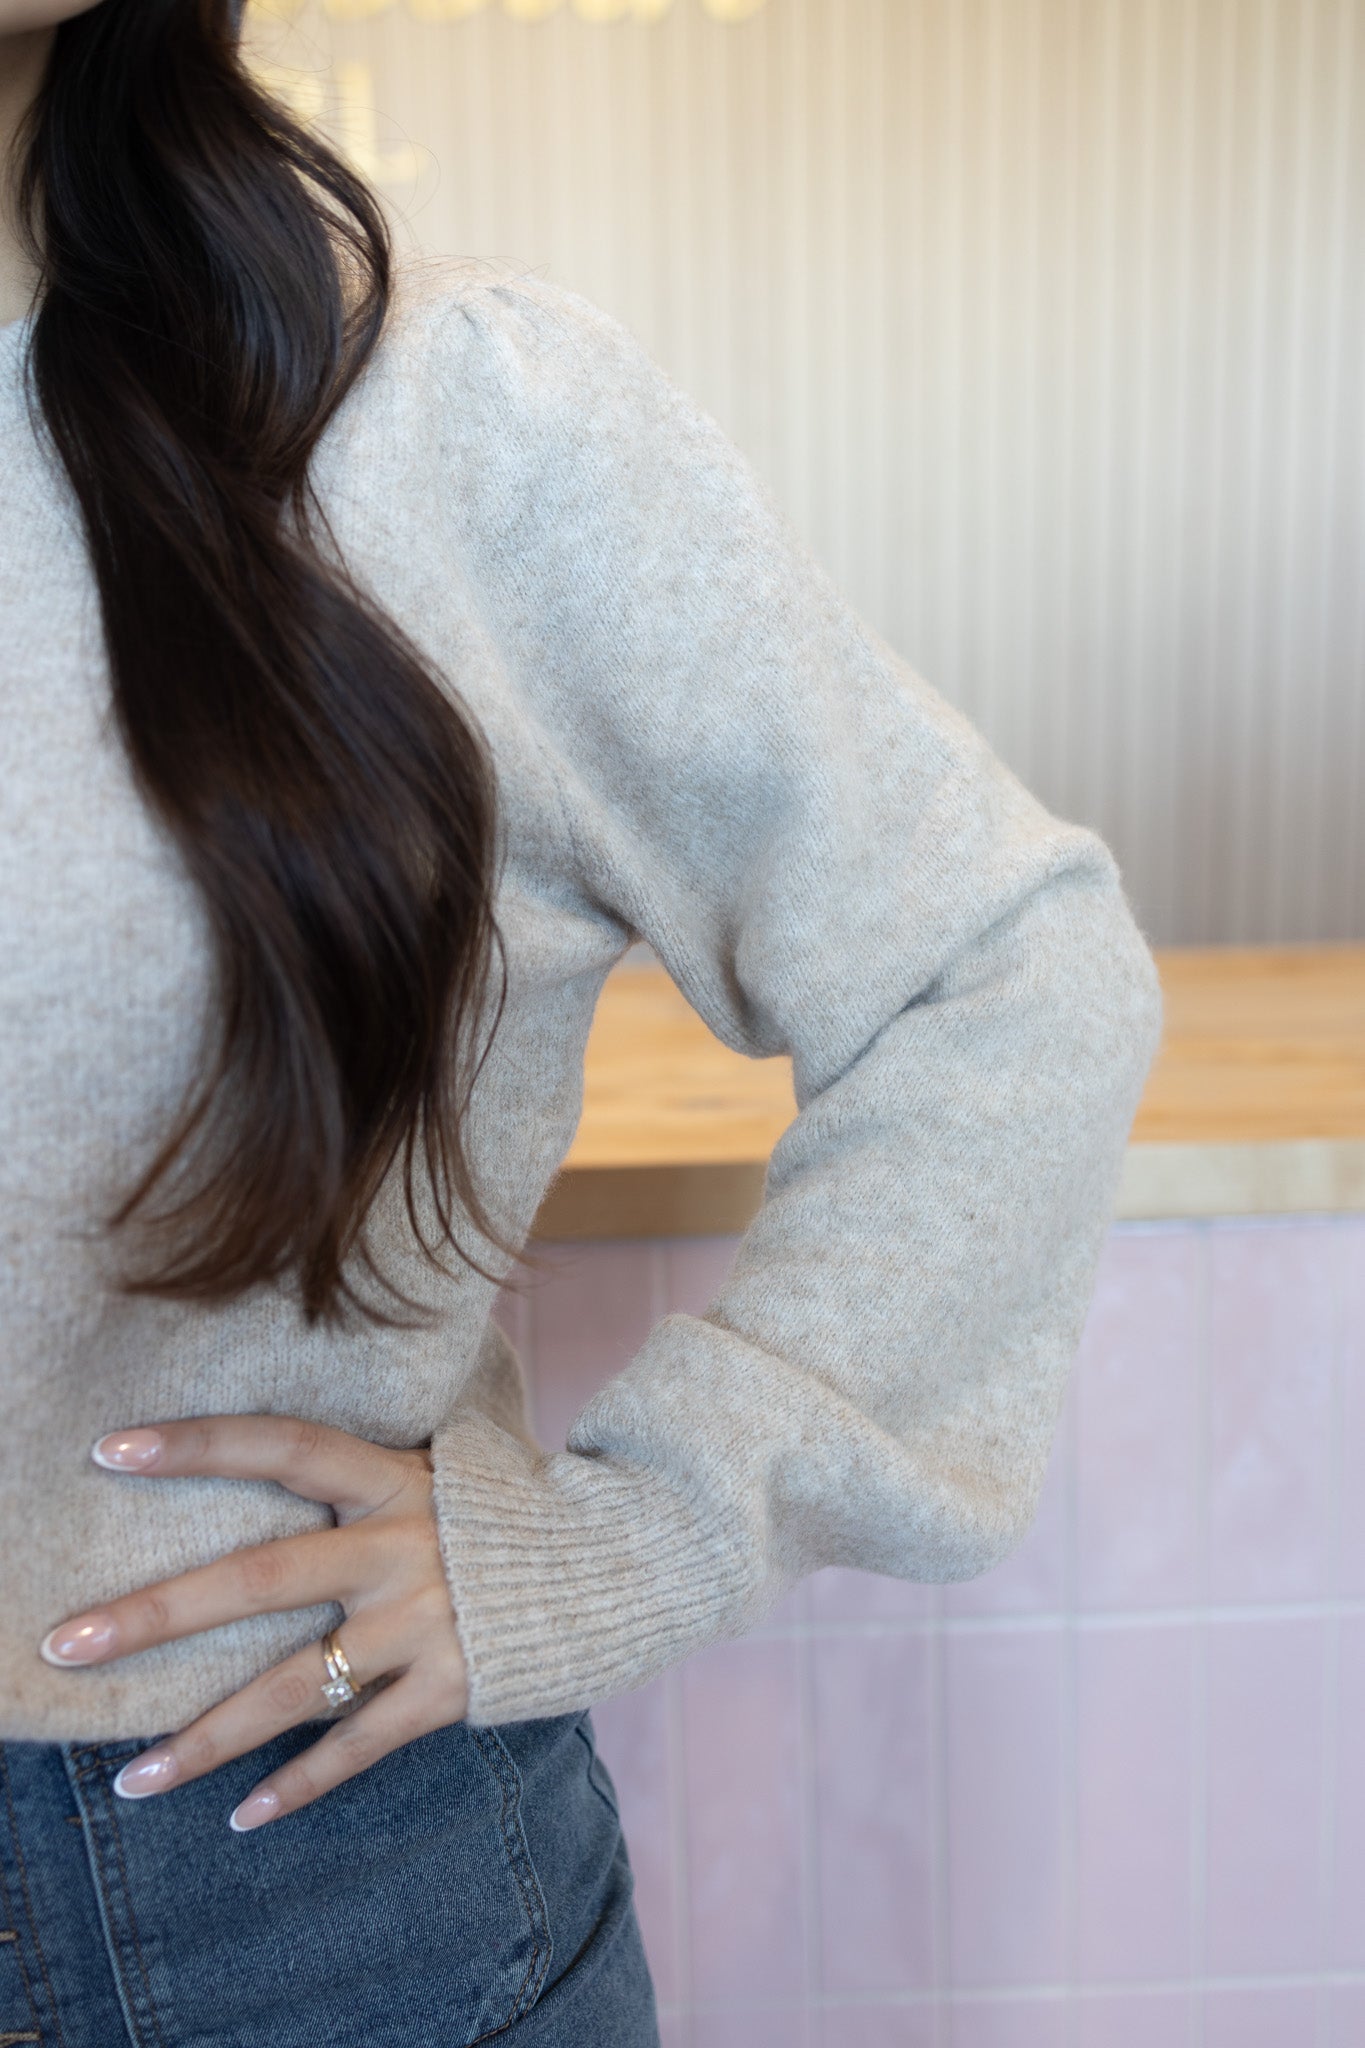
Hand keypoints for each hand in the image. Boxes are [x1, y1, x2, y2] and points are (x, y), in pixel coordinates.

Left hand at [39, 1415, 468, 1830]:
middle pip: (261, 1577)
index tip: (110, 1449)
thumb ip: (371, 1471)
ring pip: (296, 1686)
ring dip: (207, 1736)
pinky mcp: (451, 1688)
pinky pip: (359, 1745)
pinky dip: (300, 1783)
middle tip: (69, 1643)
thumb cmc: (509, 1512)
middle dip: (159, 1614)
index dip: (201, 1443)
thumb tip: (286, 1454)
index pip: (284, 1445)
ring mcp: (425, 1621)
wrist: (621, 1560)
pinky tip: (240, 1816)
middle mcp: (402, 1545)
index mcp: (394, 1478)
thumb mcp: (446, 1467)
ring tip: (130, 1779)